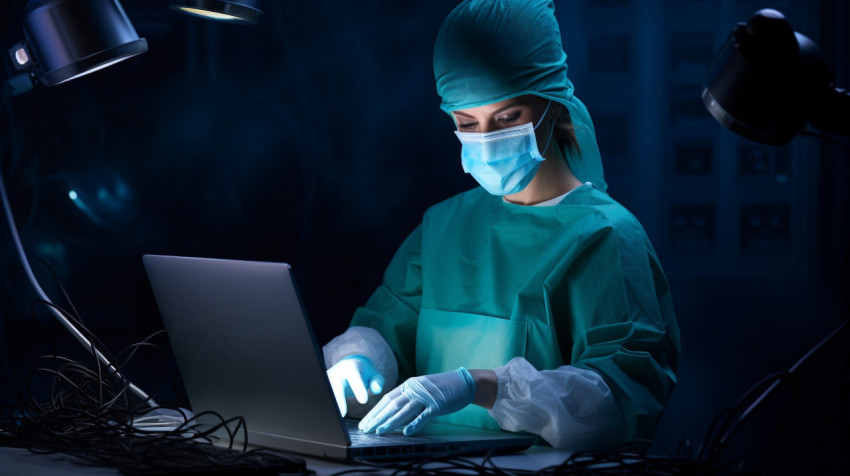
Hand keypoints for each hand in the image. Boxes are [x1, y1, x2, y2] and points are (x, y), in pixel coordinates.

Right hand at [326, 355, 384, 416]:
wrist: (348, 366)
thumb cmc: (363, 374)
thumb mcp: (373, 375)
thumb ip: (377, 381)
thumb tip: (377, 389)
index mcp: (352, 368)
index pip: (355, 378)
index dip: (359, 388)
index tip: (364, 400)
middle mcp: (337, 372)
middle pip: (336, 385)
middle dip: (339, 399)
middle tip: (343, 414)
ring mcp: (327, 379)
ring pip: (328, 393)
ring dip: (331, 405)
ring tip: (335, 419)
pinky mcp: (322, 387)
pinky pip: (324, 398)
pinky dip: (328, 408)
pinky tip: (331, 418)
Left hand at [358, 367, 474, 435]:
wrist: (464, 382)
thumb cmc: (441, 388)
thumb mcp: (421, 390)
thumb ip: (408, 400)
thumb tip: (394, 414)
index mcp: (409, 385)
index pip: (387, 399)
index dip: (375, 411)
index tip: (365, 422)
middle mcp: (414, 389)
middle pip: (392, 405)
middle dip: (377, 418)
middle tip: (366, 429)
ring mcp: (426, 397)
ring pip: (404, 410)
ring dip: (391, 422)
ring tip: (379, 431)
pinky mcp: (437, 405)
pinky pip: (424, 416)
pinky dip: (415, 423)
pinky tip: (406, 432)